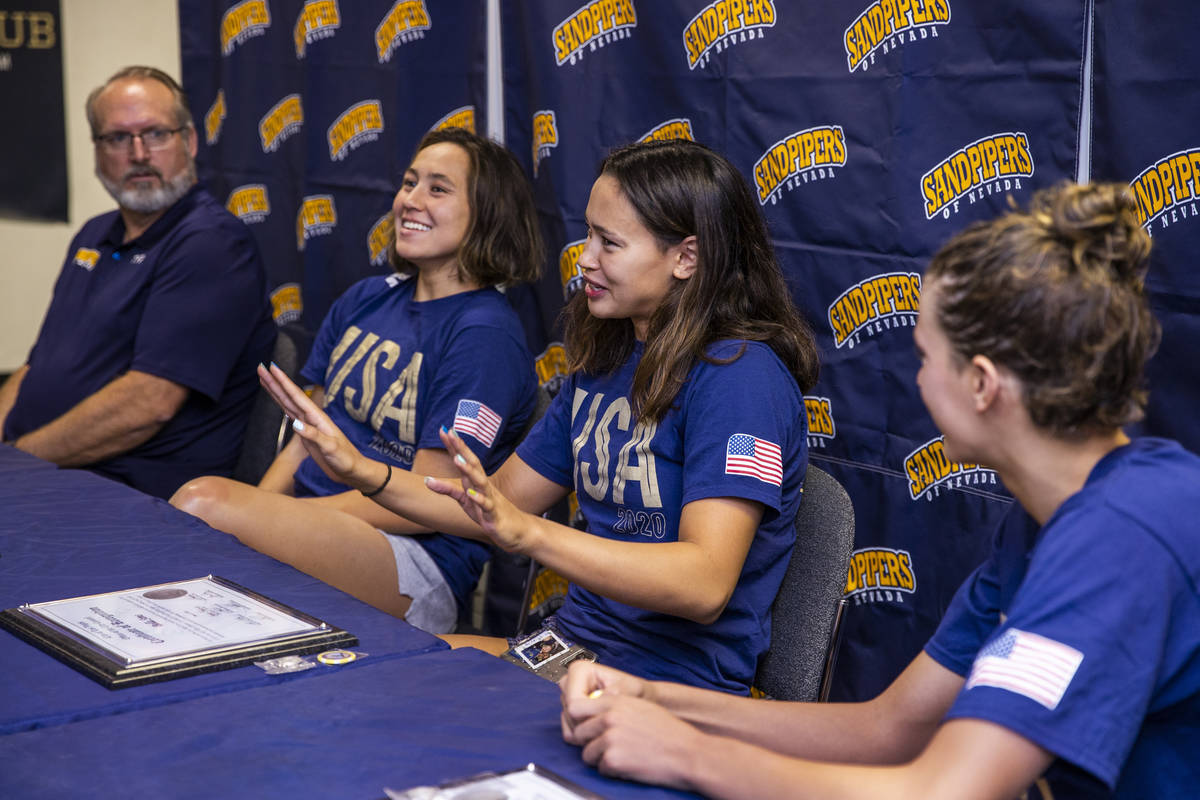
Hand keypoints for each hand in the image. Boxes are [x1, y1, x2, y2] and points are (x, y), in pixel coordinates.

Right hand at [257, 363, 368, 486]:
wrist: (352, 470)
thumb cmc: (346, 460)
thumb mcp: (331, 449)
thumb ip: (314, 435)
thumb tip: (295, 423)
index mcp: (318, 418)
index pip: (296, 396)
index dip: (283, 382)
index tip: (272, 367)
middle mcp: (312, 418)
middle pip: (289, 396)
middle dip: (274, 382)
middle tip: (261, 368)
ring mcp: (308, 424)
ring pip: (287, 403)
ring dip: (275, 390)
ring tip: (264, 378)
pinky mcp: (306, 432)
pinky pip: (290, 414)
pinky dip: (282, 404)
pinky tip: (277, 398)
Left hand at [423, 427, 532, 552]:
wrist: (516, 529)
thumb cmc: (489, 512)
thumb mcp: (465, 500)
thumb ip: (447, 489)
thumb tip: (426, 480)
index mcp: (476, 481)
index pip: (465, 459)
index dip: (455, 445)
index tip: (444, 430)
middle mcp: (484, 486)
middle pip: (473, 464)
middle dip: (461, 449)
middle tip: (451, 433)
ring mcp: (490, 498)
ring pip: (480, 482)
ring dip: (468, 470)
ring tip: (456, 459)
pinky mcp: (494, 514)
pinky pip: (486, 505)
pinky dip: (478, 499)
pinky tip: (470, 493)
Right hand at [559, 660, 651, 744]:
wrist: (637, 700)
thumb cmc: (634, 692)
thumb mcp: (632, 688)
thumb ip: (619, 690)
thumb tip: (604, 696)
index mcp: (580, 670)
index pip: (573, 703)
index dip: (589, 715)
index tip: (607, 715)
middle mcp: (569, 682)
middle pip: (568, 714)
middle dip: (588, 724)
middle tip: (608, 722)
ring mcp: (567, 697)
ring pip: (568, 724)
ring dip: (587, 731)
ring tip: (606, 725)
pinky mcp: (569, 711)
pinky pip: (568, 731)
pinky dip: (583, 736)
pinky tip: (599, 730)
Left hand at [568, 694, 704, 789]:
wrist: (688, 753)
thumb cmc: (669, 732)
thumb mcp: (641, 706)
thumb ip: (616, 706)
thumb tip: (594, 711)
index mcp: (615, 702)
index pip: (576, 707)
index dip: (580, 720)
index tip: (588, 728)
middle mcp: (609, 718)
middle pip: (578, 732)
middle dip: (590, 742)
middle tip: (608, 748)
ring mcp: (610, 738)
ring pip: (586, 753)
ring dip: (600, 759)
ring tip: (622, 757)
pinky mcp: (613, 759)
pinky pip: (600, 769)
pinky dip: (612, 771)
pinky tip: (629, 766)